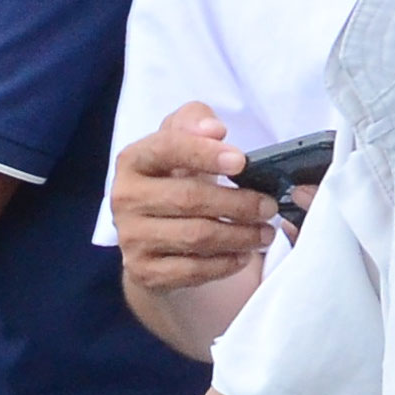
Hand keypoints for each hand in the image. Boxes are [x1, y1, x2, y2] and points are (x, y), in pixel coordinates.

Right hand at [112, 104, 280, 294]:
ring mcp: (131, 238)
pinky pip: (192, 270)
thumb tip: (214, 130)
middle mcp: (124, 199)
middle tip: (270, 206)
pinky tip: (243, 254)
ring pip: (195, 236)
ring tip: (266, 232)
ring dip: (239, 235)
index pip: (167, 149)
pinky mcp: (143, 271)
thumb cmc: (178, 178)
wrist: (154, 234)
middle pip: (188, 198)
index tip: (241, 162)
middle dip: (238, 203)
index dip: (204, 153)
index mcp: (133, 160)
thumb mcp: (185, 142)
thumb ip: (195, 122)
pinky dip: (224, 263)